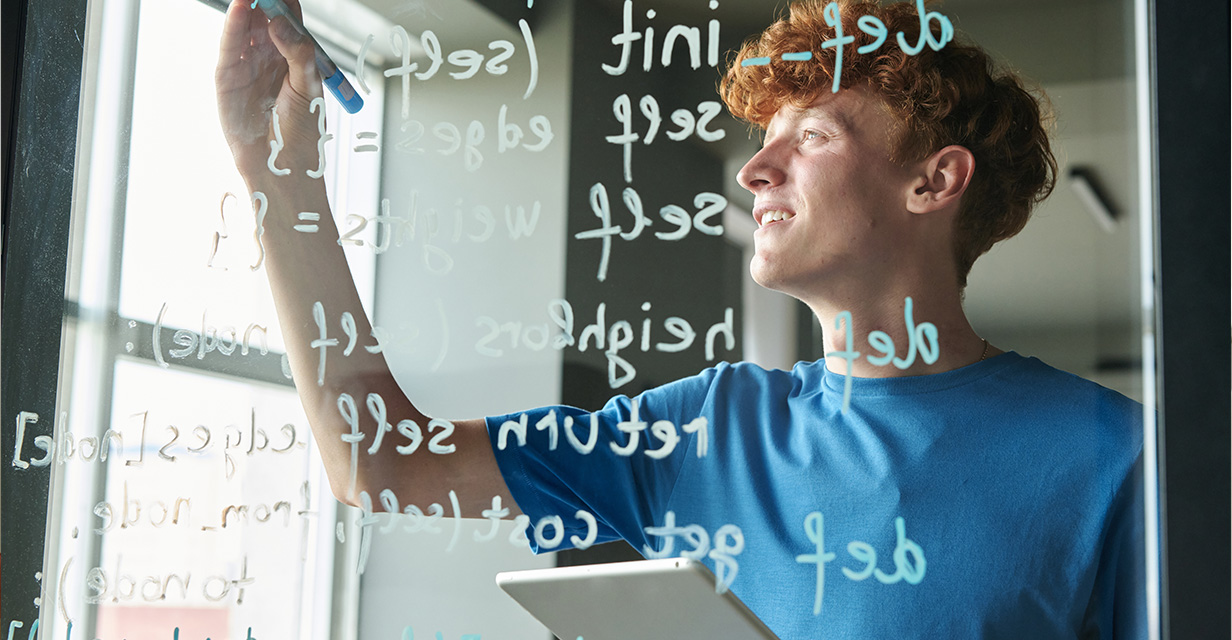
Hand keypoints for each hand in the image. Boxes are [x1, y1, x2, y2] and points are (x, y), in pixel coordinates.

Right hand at [216, 0, 323, 181]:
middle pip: (265, 18)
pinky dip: (233, 24)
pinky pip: (230, 45)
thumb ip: (298, 53)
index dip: (286, 3)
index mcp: (295, 59)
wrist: (282, 166)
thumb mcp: (308, 88)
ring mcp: (248, 65)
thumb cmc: (302, 133)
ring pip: (246, 27)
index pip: (290, 21)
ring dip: (248, 5)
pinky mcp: (228, 77)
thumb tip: (281, 23)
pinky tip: (240, 6)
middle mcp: (270, 58)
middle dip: (265, 0)